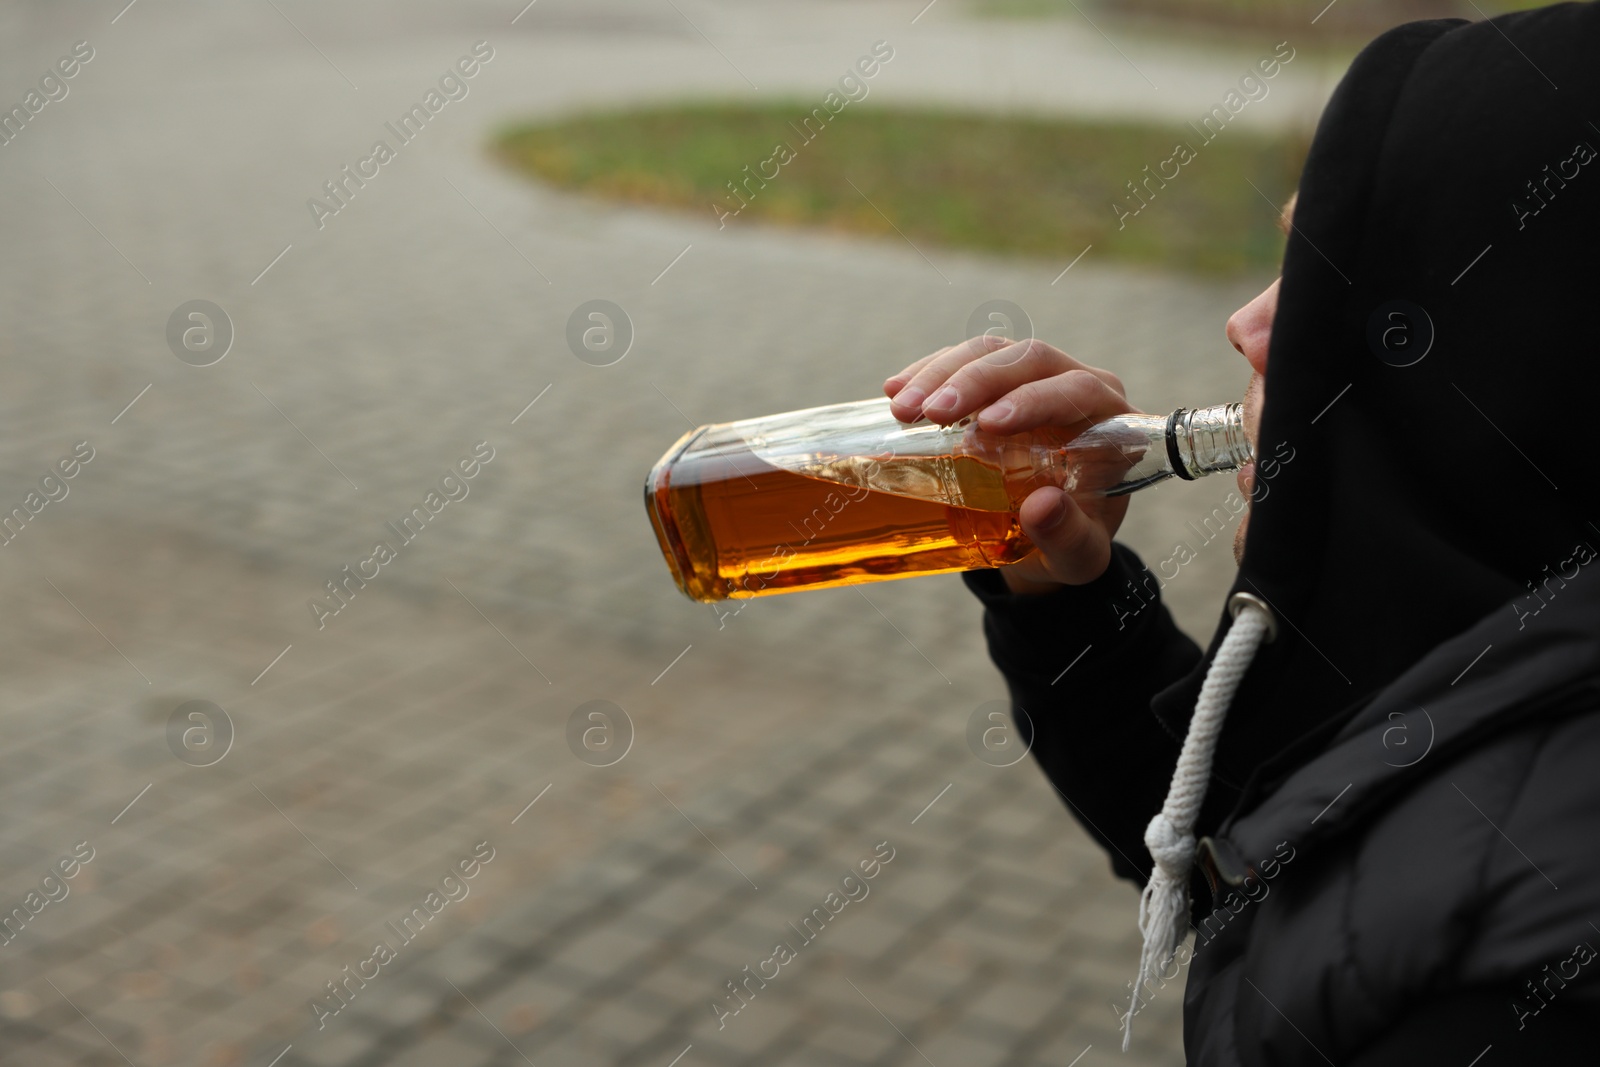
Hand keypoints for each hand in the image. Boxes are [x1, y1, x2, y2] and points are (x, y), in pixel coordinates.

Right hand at [883, 335, 1137, 591]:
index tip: (985, 425)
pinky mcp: (998, 381)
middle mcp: (1077, 385)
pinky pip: (965, 360)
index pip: (1076, 389)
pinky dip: (928, 371)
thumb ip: (1068, 537)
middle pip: (1026, 358)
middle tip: (927, 413)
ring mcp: (1036, 377)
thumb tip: (1042, 506)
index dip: (1032, 399)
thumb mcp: (1079, 556)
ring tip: (901, 409)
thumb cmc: (1071, 542)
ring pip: (990, 351)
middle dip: (972, 380)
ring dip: (941, 372)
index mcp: (1111, 420)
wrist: (1048, 536)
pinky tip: (895, 390)